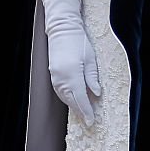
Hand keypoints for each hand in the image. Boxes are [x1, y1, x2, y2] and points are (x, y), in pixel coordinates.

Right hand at [41, 0, 99, 125]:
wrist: (62, 29)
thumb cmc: (79, 41)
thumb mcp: (91, 58)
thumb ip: (92, 78)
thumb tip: (96, 94)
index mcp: (73, 74)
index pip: (81, 98)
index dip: (87, 111)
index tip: (92, 121)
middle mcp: (62, 78)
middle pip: (72, 100)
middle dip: (81, 111)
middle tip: (89, 119)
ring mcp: (55, 76)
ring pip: (65, 97)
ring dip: (74, 105)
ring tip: (83, 111)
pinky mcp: (53, 74)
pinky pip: (60, 91)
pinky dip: (68, 97)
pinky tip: (74, 99)